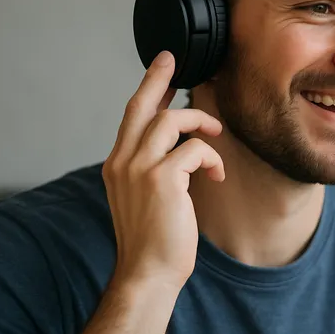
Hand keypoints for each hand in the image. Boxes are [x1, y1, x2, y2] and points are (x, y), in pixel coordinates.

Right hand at [102, 51, 224, 290]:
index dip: (147, 90)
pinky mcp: (162, 179)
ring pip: (169, 120)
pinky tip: (216, 175)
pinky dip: (211, 157)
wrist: (148, 273)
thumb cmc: (153, 239)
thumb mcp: (145, 197)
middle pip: (140, 106)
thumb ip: (153, 169)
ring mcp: (139, 168)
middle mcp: (122, 161)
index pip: (131, 118)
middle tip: (172, 60)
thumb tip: (179, 147)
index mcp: (117, 165)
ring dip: (199, 122)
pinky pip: (194, 149)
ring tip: (217, 133)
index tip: (160, 70)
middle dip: (157, 77)